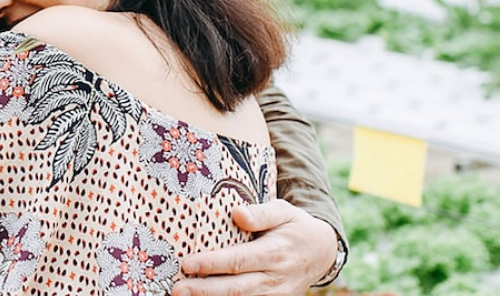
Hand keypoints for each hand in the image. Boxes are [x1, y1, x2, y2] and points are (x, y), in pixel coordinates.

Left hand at [173, 200, 337, 295]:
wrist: (322, 252)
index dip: (213, 264)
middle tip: (177, 289)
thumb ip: (261, 213)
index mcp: (275, 252)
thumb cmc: (295, 226)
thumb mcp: (284, 211)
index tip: (188, 263)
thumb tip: (237, 214)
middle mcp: (274, 278)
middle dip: (204, 290)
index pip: (239, 261)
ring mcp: (274, 294)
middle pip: (236, 288)